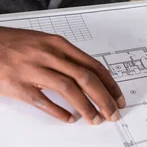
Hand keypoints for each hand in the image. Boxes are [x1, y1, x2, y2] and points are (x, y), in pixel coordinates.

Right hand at [0, 27, 124, 124]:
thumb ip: (67, 57)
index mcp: (58, 44)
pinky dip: (59, 112)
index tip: (118, 97)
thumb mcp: (44, 43)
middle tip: (113, 113)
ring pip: (69, 90)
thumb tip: (92, 75)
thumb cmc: (13, 44)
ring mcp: (33, 70)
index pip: (94, 66)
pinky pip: (43, 101)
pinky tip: (69, 118)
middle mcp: (49, 55)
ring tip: (95, 119)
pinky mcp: (18, 85)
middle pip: (86, 78)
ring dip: (86, 107)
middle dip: (104, 99)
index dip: (110, 84)